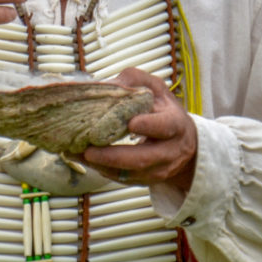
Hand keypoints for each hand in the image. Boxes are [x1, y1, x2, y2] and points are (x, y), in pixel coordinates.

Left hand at [83, 68, 197, 191]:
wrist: (183, 143)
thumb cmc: (165, 111)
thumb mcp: (156, 89)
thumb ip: (135, 81)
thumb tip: (106, 84)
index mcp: (175, 124)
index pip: (165, 127)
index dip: (149, 126)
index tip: (131, 123)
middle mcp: (169, 151)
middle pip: (142, 159)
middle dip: (113, 156)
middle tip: (89, 150)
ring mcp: (157, 169)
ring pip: (129, 173)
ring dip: (101, 165)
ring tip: (78, 154)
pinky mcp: (144, 180)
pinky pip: (121, 178)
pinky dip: (100, 169)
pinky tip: (84, 159)